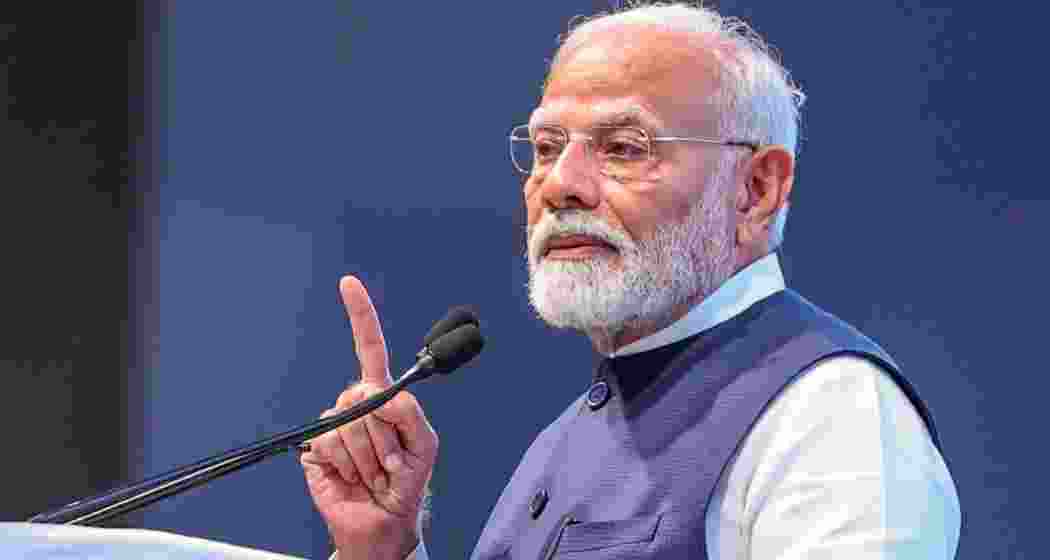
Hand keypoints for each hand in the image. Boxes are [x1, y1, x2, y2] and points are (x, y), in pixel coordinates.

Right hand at [300, 275, 437, 559]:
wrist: (382, 522)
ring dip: (368, 455)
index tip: (348, 284)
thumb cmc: (405, 482)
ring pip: (348, 423)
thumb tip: (382, 395)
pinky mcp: (315, 449)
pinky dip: (349, 465)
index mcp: (382, 397)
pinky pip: (331, 443)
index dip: (360, 316)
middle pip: (362, 394)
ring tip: (374, 473)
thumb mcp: (425, 446)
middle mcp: (354, 404)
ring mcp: (333, 426)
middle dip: (382, 433)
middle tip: (390, 461)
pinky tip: (354, 478)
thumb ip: (411, 415)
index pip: (370, 349)